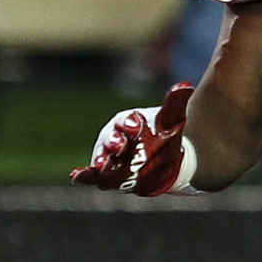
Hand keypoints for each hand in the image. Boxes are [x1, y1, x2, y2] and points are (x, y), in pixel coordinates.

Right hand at [72, 83, 199, 195]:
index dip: (130, 123)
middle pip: (111, 138)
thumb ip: (174, 104)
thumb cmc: (165, 136)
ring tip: (102, 165)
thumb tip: (185, 86)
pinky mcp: (106, 174)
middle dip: (114, 142)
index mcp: (129, 121)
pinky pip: (91, 174)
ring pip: (101, 156)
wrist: (167, 161)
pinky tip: (76, 176)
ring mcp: (109, 156)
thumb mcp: (171, 121)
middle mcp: (115, 137)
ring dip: (100, 160)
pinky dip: (83, 175)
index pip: (127, 120)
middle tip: (120, 146)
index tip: (137, 127)